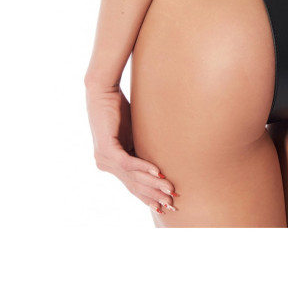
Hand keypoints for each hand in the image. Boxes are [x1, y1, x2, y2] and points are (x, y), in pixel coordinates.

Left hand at [84, 81, 179, 213]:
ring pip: (132, 177)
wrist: (103, 91)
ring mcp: (104, 157)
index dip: (149, 197)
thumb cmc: (119, 109)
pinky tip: (158, 173)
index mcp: (112, 163)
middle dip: (155, 196)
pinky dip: (144, 168)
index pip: (133, 185)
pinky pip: (128, 162)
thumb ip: (141, 147)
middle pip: (134, 185)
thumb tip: (161, 159)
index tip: (166, 206)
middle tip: (173, 204)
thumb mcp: (134, 133)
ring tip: (170, 190)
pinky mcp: (106, 147)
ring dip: (153, 185)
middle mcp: (105, 164)